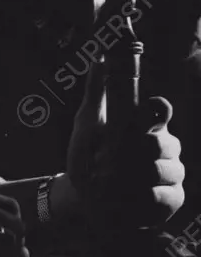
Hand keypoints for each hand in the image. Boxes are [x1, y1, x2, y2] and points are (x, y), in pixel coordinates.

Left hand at [66, 58, 184, 227]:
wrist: (84, 197)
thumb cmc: (88, 158)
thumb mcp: (87, 124)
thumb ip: (96, 94)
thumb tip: (100, 58)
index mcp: (146, 125)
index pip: (161, 111)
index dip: (158, 109)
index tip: (149, 108)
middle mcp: (164, 146)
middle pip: (163, 142)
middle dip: (131, 153)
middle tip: (105, 161)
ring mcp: (172, 172)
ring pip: (162, 169)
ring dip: (130, 176)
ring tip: (108, 180)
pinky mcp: (172, 198)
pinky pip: (163, 195)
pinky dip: (140, 197)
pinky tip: (125, 197)